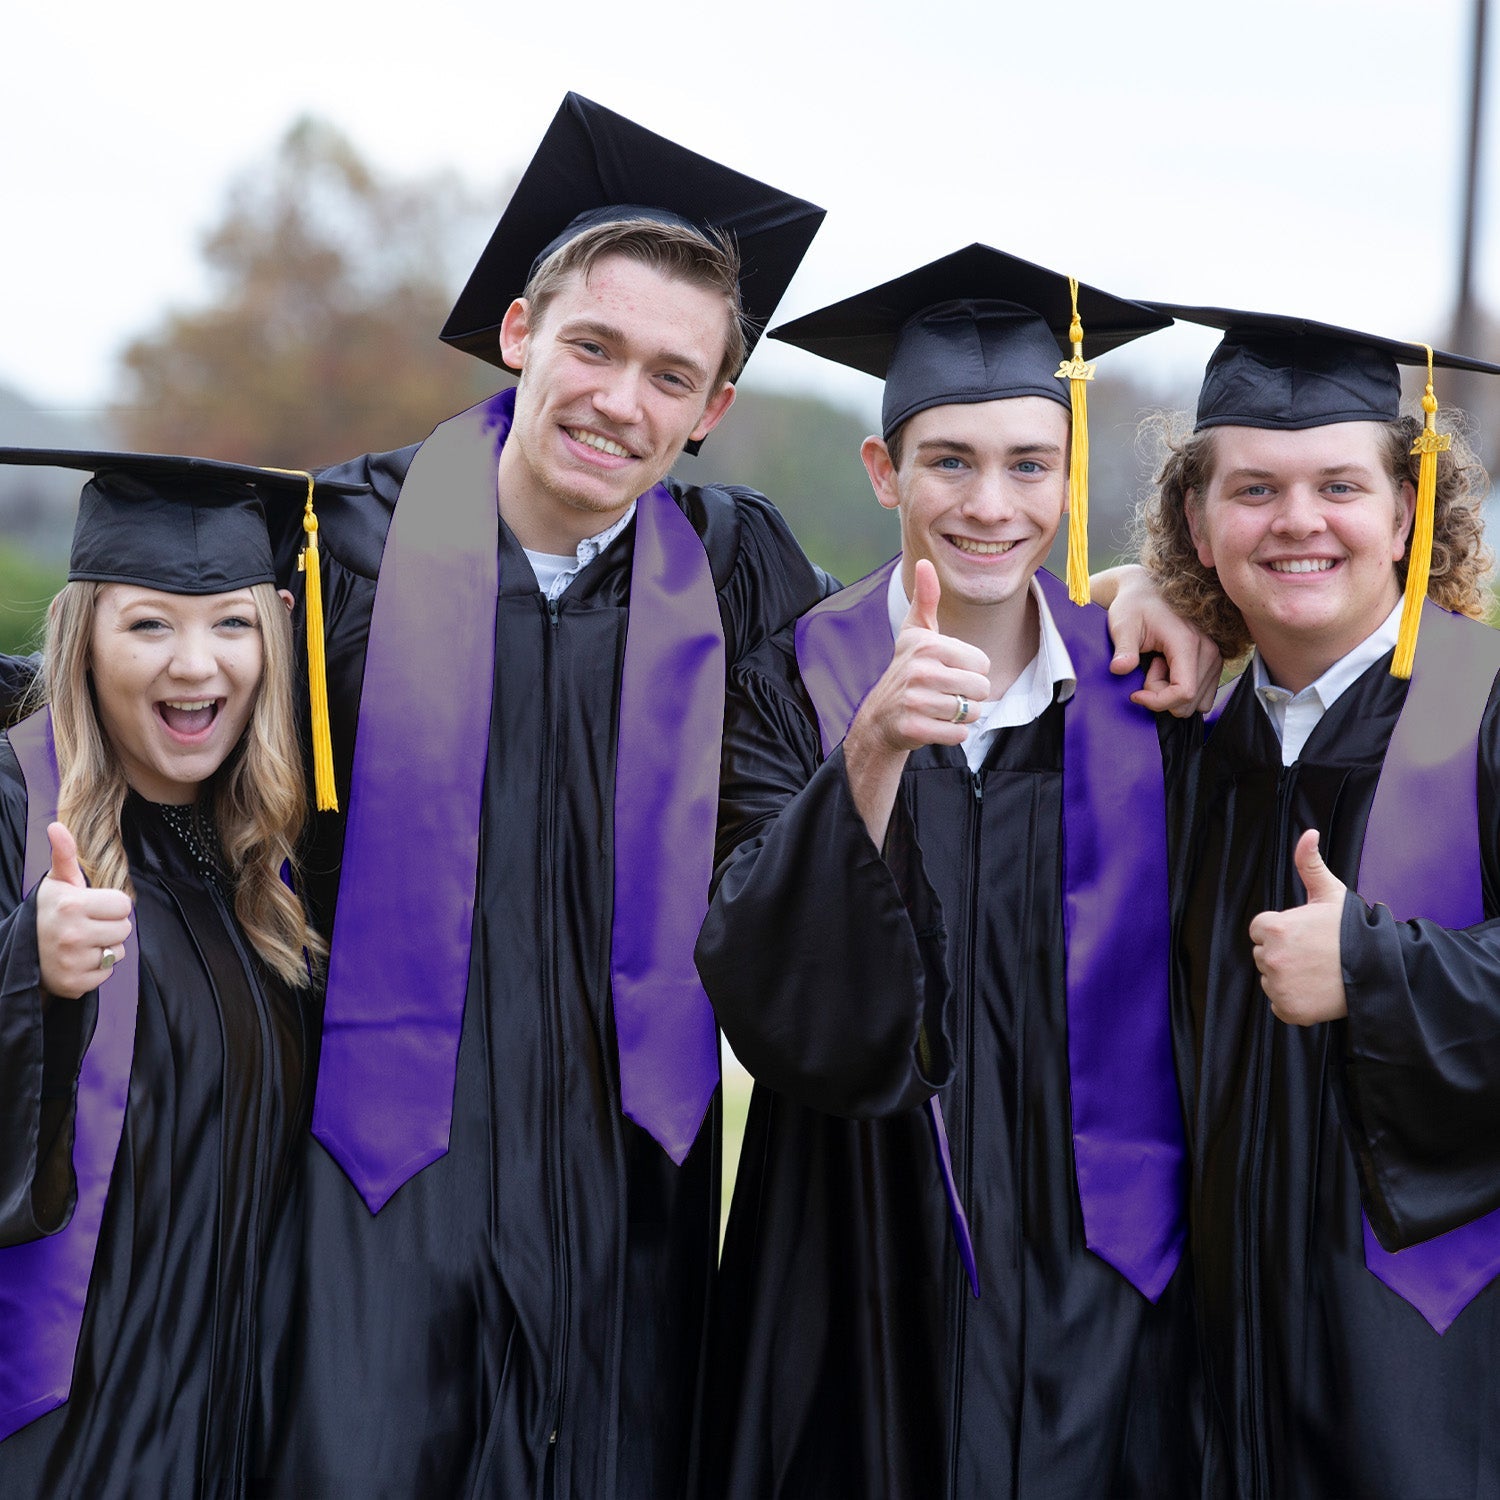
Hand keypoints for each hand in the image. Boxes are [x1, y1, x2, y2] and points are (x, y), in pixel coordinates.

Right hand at [36, 823, 132, 999]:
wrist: (22, 953)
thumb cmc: (48, 912)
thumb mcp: (57, 882)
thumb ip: (65, 854)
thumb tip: (56, 826)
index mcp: (72, 905)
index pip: (124, 904)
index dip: (110, 905)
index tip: (90, 907)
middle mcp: (72, 934)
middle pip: (125, 928)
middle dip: (109, 926)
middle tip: (85, 926)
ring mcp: (72, 961)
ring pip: (117, 952)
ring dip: (104, 948)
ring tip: (80, 943)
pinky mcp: (74, 984)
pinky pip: (107, 974)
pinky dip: (96, 969)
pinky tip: (77, 961)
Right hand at [851, 560, 991, 755]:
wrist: (881, 716)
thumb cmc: (907, 669)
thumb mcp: (915, 633)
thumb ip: (926, 599)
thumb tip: (925, 563)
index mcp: (928, 645)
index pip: (982, 663)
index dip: (971, 671)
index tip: (947, 671)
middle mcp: (920, 671)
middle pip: (981, 688)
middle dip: (969, 696)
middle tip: (945, 693)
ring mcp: (915, 700)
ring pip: (972, 712)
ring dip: (961, 715)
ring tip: (939, 708)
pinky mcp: (914, 727)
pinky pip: (959, 734)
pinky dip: (952, 733)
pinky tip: (934, 724)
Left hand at [1095, 564, 1221, 716]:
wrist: (1147, 592)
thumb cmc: (1134, 606)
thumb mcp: (1122, 625)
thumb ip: (1123, 649)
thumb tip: (1120, 668)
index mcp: (1187, 642)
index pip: (1184, 692)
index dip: (1158, 702)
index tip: (1136, 694)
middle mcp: (1209, 650)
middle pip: (1189, 700)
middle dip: (1162, 695)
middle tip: (1148, 667)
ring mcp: (1214, 657)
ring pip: (1195, 701)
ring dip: (1171, 692)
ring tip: (1157, 665)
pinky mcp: (1214, 662)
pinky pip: (1201, 695)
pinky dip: (1181, 690)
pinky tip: (1168, 669)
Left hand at [1248, 829, 1348, 1024]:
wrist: (1379, 970)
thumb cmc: (1352, 930)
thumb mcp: (1330, 893)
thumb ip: (1309, 863)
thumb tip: (1309, 833)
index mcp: (1274, 928)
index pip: (1261, 930)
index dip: (1283, 930)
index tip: (1306, 934)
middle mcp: (1270, 957)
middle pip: (1263, 954)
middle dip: (1284, 953)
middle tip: (1315, 953)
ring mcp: (1278, 985)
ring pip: (1271, 978)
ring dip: (1288, 976)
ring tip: (1318, 971)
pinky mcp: (1288, 1009)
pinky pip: (1279, 1003)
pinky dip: (1294, 1000)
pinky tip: (1316, 990)